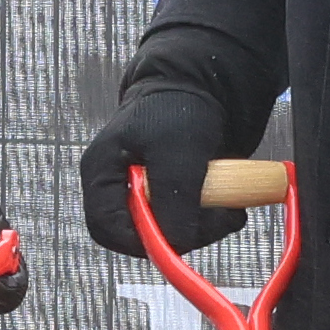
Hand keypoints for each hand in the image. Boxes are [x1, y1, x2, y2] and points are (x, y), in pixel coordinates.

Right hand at [77, 83, 239, 259]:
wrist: (203, 86)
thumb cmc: (177, 107)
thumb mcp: (177, 151)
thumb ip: (173, 199)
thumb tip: (176, 243)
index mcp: (102, 172)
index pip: (104, 226)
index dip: (137, 242)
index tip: (177, 239)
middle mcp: (117, 189)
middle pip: (136, 237)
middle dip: (178, 236)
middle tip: (215, 222)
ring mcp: (143, 195)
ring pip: (166, 235)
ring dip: (201, 230)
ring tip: (227, 211)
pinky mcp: (169, 199)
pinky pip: (185, 225)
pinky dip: (209, 223)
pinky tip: (226, 208)